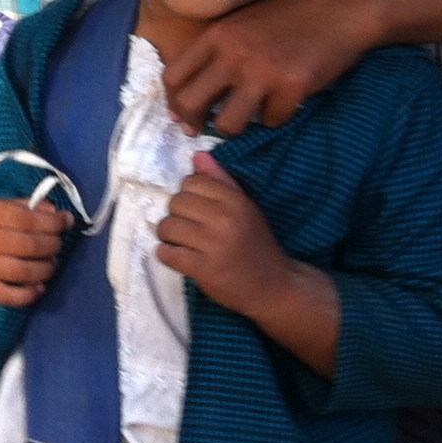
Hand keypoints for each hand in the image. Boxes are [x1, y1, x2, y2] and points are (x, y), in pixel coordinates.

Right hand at [0, 198, 71, 312]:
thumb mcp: (1, 208)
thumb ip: (29, 208)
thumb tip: (58, 213)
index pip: (27, 219)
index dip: (52, 222)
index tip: (65, 222)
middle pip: (29, 245)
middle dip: (53, 245)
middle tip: (58, 245)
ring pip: (23, 272)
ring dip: (46, 269)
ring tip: (52, 264)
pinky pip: (10, 296)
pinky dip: (29, 294)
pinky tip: (40, 287)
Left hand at [158, 152, 343, 375]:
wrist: (274, 287)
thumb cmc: (256, 244)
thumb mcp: (246, 208)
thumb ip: (221, 181)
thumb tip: (197, 155)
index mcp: (236, 202)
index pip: (191, 182)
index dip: (189, 195)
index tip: (196, 210)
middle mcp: (225, 220)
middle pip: (176, 202)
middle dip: (176, 215)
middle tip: (188, 228)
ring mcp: (214, 246)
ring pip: (167, 227)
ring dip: (168, 236)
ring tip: (182, 242)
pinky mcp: (204, 270)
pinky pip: (167, 253)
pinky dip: (167, 255)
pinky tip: (180, 257)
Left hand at [163, 0, 380, 136]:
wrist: (338, 12)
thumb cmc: (288, 19)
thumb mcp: (241, 24)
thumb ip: (214, 53)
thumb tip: (186, 101)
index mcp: (217, 35)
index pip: (173, 76)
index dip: (173, 101)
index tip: (182, 114)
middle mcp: (233, 53)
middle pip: (192, 103)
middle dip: (193, 122)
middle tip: (202, 129)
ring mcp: (262, 71)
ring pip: (228, 124)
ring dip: (236, 128)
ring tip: (248, 118)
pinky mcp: (292, 87)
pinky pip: (271, 121)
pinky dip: (276, 118)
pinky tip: (284, 104)